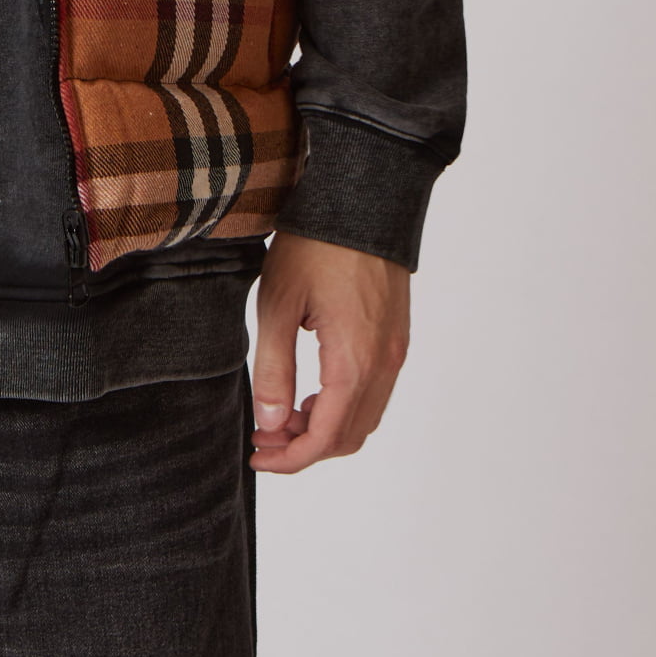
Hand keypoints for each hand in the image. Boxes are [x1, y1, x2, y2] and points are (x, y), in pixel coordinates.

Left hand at [250, 231, 410, 473]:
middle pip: (349, 436)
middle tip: (265, 435)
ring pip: (365, 416)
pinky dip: (344, 405)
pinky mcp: (396, 336)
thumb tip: (270, 422)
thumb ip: (273, 369)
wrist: (362, 198)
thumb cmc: (316, 244)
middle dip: (305, 447)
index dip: (290, 458)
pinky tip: (312, 389)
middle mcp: (384, 364)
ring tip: (283, 413)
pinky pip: (375, 391)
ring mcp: (395, 350)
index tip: (258, 455)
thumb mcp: (278, 303)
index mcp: (354, 361)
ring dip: (326, 427)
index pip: (325, 437)